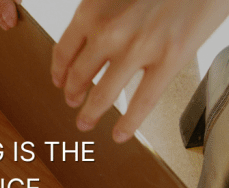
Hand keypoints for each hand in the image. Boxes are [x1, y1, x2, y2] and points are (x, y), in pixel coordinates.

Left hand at [52, 0, 228, 142]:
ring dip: (90, 112)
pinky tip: (120, 134)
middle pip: (80, 75)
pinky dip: (129, 124)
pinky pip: (142, 102)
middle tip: (72, 102)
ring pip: (104, 93)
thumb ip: (102, 12)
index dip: (59, 72)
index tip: (59, 81)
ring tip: (85, 122)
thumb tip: (92, 37)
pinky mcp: (169, 59)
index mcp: (92, 10)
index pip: (64, 51)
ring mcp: (138, 48)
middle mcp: (109, 31)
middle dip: (72, 93)